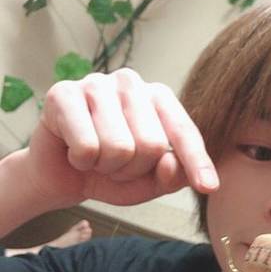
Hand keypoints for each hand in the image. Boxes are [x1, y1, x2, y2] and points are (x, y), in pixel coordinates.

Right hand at [26, 68, 217, 208]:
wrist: (60, 174)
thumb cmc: (109, 173)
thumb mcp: (148, 182)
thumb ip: (171, 176)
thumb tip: (171, 163)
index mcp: (159, 99)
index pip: (184, 131)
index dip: (196, 161)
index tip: (208, 187)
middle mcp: (131, 83)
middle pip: (152, 144)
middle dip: (132, 170)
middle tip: (115, 166)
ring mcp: (97, 84)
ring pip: (119, 147)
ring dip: (106, 167)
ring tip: (96, 159)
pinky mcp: (63, 95)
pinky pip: (88, 147)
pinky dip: (82, 161)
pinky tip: (74, 151)